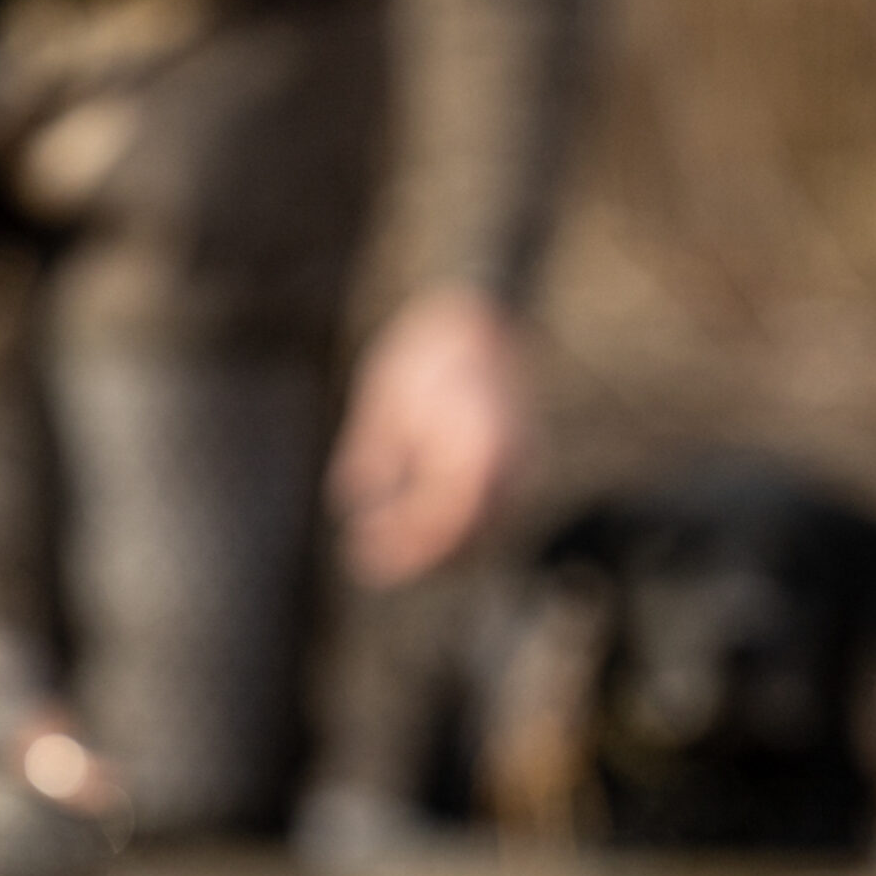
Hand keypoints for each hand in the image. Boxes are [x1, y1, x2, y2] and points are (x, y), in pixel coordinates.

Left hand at [327, 287, 529, 588]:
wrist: (486, 315)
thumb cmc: (429, 350)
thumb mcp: (388, 398)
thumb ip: (373, 451)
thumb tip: (349, 500)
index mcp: (474, 449)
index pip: (438, 523)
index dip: (399, 546)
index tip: (360, 551)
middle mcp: (509, 466)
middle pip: (465, 539)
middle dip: (416, 556)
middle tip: (367, 560)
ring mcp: (525, 468)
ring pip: (485, 534)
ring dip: (441, 549)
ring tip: (391, 548)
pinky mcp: (526, 465)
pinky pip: (495, 515)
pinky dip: (461, 530)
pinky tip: (421, 524)